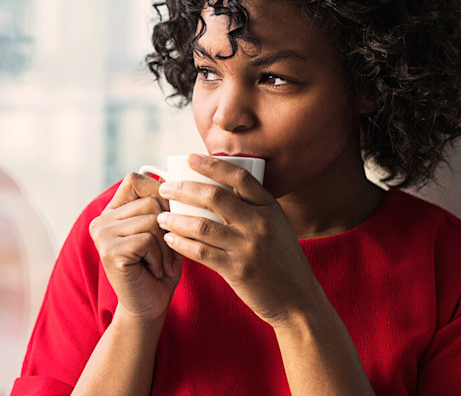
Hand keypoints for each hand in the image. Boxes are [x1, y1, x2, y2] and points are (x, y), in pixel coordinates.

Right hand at [89, 172, 183, 321]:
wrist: (148, 307)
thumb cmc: (160, 268)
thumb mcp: (163, 232)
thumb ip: (163, 206)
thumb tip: (176, 181)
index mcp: (112, 212)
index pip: (135, 179)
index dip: (159, 192)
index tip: (171, 218)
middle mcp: (101, 220)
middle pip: (150, 201)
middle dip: (170, 227)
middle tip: (168, 253)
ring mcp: (102, 235)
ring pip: (152, 220)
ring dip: (166, 246)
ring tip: (161, 264)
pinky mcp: (110, 251)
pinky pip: (148, 240)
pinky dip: (159, 257)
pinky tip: (154, 271)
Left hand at [156, 154, 323, 326]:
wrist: (299, 301)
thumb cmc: (282, 261)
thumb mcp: (277, 227)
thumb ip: (254, 210)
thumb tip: (219, 189)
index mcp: (270, 208)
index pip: (239, 177)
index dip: (212, 164)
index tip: (190, 158)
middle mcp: (260, 224)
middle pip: (214, 196)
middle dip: (183, 188)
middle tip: (165, 188)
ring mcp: (249, 247)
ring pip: (202, 225)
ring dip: (176, 218)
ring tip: (161, 216)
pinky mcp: (238, 270)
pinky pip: (201, 252)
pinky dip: (181, 244)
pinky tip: (170, 239)